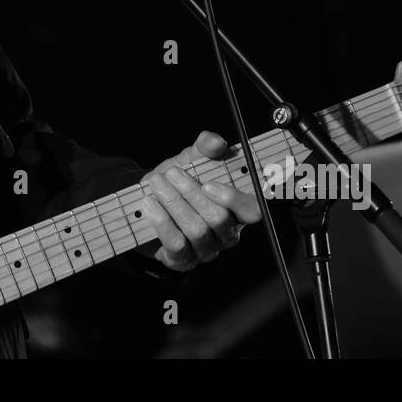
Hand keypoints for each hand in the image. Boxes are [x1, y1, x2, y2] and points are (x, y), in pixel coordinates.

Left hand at [136, 131, 261, 272]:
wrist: (150, 201)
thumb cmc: (178, 181)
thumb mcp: (191, 160)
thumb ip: (205, 148)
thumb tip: (216, 142)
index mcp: (237, 209)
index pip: (251, 211)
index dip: (234, 200)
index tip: (208, 183)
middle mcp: (226, 233)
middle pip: (219, 219)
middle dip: (192, 194)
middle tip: (172, 173)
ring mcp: (206, 249)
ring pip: (197, 230)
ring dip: (174, 203)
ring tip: (157, 183)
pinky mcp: (183, 259)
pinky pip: (177, 245)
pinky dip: (162, 222)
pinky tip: (150, 205)